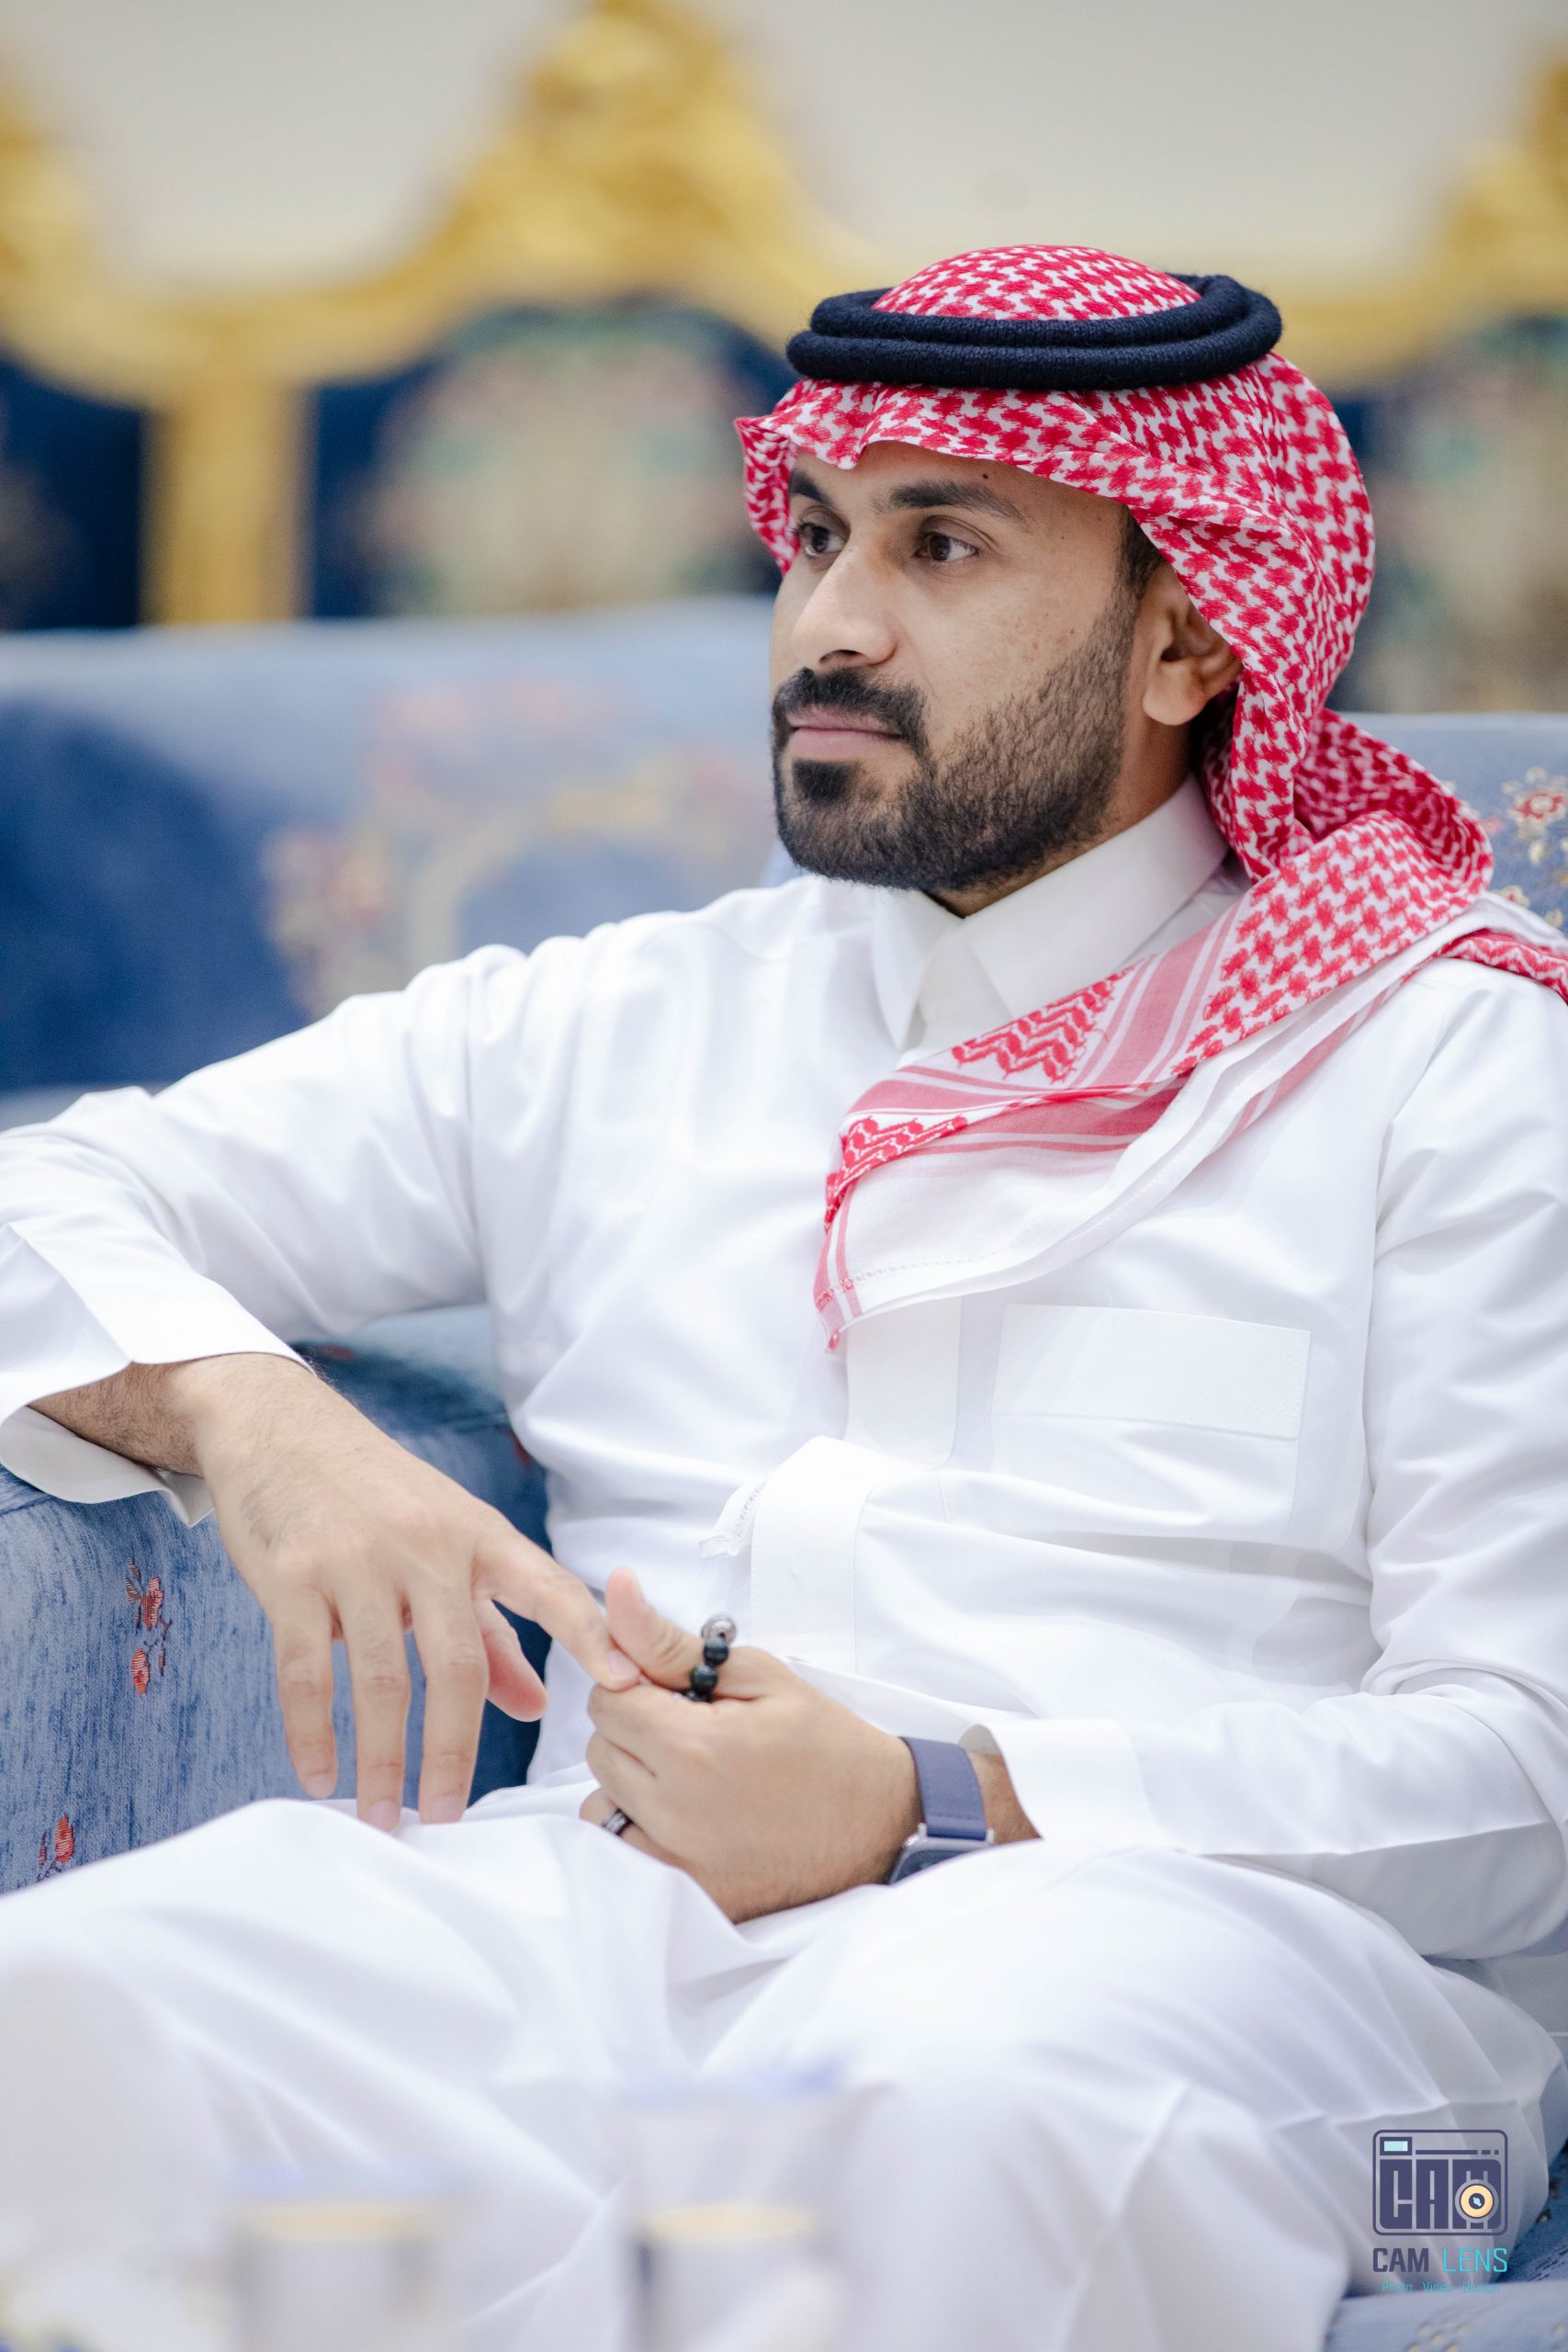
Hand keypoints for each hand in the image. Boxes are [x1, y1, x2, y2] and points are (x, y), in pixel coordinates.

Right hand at [178, 1357, 638, 1827]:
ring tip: (383, 1817)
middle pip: (456, 1664)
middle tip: (449, 1817)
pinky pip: (306, 1672)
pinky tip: (321, 1778)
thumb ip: (495, 1629)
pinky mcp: (293, 1576)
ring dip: (384, 1760)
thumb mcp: (449, 1541)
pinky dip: (312, 1734)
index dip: (590, 1636)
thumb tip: (539, 1706)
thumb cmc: (378, 1494)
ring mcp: (357, 1560)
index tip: (626, 1687)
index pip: (548, 1587)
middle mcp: (426, 1546)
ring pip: (382, 1679)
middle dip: (454, 1751)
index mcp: (478, 1535)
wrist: (280, 1428)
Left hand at [578, 1570, 921, 1919]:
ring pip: (602, 1803)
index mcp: (691, 1748)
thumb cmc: (825, 1742)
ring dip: (631, 1783)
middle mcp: (674, 1812)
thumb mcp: (758, 1676)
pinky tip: (687, 1816)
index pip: (608, 1700)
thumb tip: (616, 1590)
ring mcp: (679, 1863)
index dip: (639, 1687)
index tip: (678, 1695)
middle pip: (602, 1750)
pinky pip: (623, 1854)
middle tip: (693, 1732)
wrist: (882, 1822)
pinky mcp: (688, 1896)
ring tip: (690, 1776)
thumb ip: (671, 1643)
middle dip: (636, 1731)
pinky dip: (641, 1830)